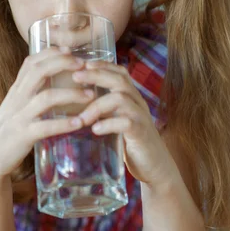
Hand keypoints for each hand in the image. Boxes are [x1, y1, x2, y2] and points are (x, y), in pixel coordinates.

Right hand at [0, 47, 91, 178]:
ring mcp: (20, 117)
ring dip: (71, 94)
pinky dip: (64, 124)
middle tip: (84, 65)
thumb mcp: (16, 105)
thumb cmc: (8, 130)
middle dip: (62, 63)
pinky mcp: (23, 136)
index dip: (50, 52)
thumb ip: (31, 92)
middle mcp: (17, 99)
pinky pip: (45, 127)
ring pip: (46, 98)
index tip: (69, 49)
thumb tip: (53, 78)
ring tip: (91, 95)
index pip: (31, 62)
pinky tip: (80, 123)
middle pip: (38, 72)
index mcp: (17, 90)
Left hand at [72, 61, 170, 184]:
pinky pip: (126, 122)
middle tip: (75, 77)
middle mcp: (138, 103)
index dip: (102, 65)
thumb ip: (104, 111)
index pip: (120, 72)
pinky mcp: (142, 134)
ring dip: (97, 106)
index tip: (82, 64)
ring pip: (120, 99)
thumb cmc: (131, 143)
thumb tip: (73, 104)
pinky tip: (95, 130)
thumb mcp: (117, 122)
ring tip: (80, 118)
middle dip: (96, 75)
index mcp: (132, 98)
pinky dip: (108, 124)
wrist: (156, 167)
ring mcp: (141, 117)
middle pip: (119, 79)